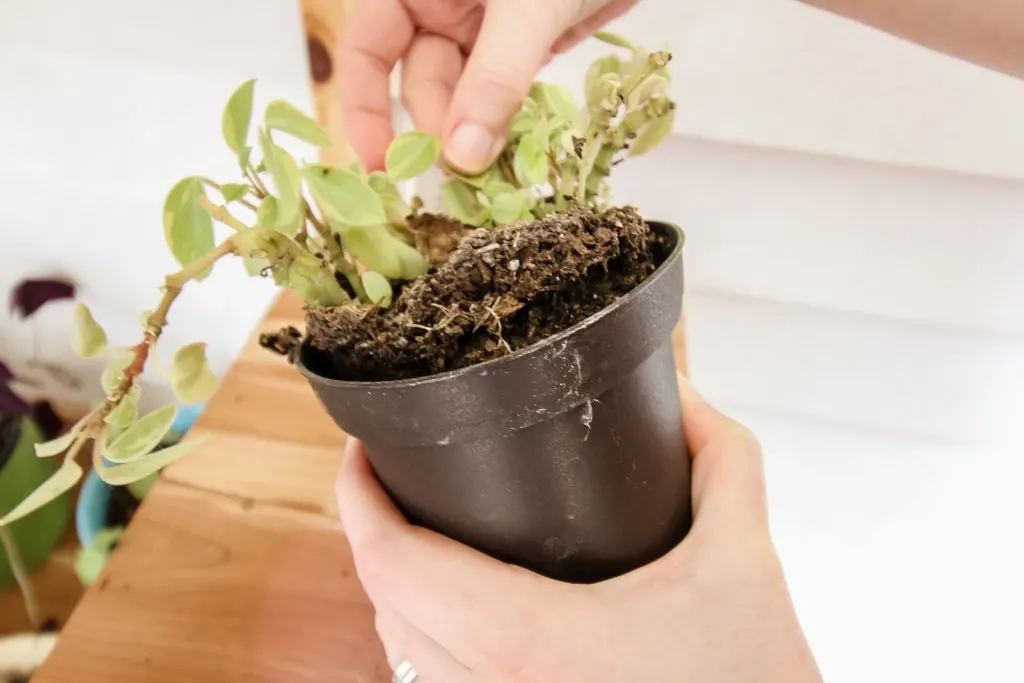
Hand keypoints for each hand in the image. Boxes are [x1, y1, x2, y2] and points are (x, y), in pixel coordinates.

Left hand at [336, 376, 822, 682]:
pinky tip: (448, 605)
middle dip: (373, 530)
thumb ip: (721, 459)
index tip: (363, 453)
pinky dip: (420, 637)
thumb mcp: (746, 559)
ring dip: (392, 587)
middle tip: (391, 476)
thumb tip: (677, 397)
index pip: (392, 563)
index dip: (358, 498)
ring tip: (412, 528)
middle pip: (383, 603)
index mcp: (529, 643)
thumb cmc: (752, 682)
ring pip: (398, 654)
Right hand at [337, 0, 640, 172]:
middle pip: (421, 82)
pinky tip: (515, 152)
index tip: (383, 166)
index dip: (365, 109)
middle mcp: (439, 5)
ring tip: (496, 173)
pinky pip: (503, 93)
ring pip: (465, 94)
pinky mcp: (523, 44)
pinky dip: (507, 122)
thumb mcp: (525, 8)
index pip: (365, 51)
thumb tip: (463, 156)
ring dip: (477, 134)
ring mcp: (482, 26)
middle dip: (439, 127)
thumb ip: (494, 78)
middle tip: (467, 172)